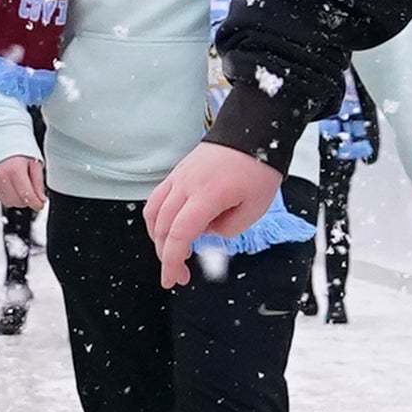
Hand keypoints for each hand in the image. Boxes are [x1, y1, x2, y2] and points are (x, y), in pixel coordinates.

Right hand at [0, 154, 47, 213]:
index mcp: (15, 170)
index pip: (27, 196)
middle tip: (31, 191)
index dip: (36, 203)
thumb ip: (38, 182)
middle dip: (27, 200)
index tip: (40, 204)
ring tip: (20, 185)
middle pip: (17, 202)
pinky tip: (11, 183)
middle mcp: (1, 176)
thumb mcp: (34, 161)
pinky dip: (7, 194)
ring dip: (17, 199)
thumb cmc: (17, 146)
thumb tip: (41, 198)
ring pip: (8, 202)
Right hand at [142, 142, 283, 288]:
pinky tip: (170, 228)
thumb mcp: (255, 208)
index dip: (171, 261)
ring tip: (173, 252)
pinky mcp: (178, 172)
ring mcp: (178, 177)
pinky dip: (157, 219)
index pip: (179, 234)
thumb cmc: (258, 169)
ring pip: (153, 212)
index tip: (173, 279)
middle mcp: (186, 186)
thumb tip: (207, 233)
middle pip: (161, 227)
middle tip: (179, 275)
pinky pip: (157, 198)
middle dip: (165, 256)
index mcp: (207, 196)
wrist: (251, 132)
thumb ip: (228, 228)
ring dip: (157, 237)